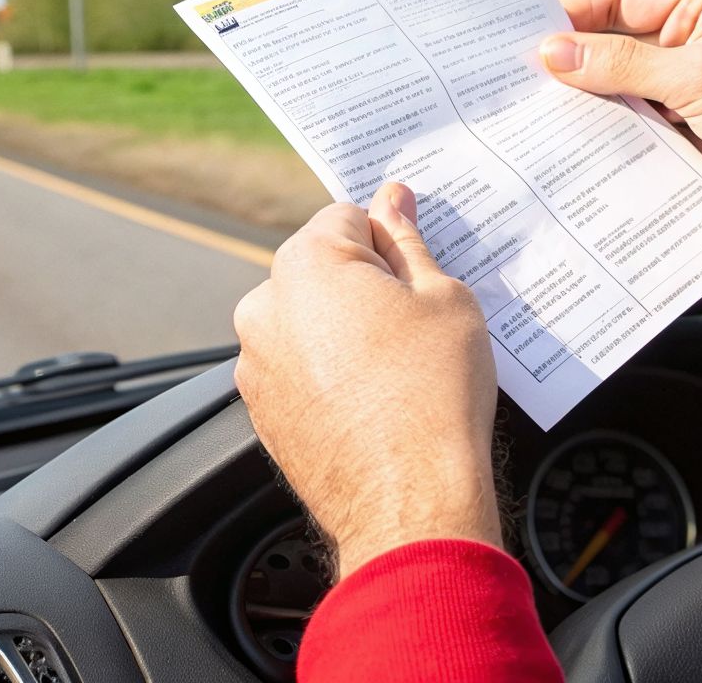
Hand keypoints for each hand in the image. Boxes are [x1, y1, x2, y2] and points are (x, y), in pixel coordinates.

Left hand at [233, 182, 500, 579]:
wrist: (410, 502)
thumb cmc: (434, 397)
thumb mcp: (444, 298)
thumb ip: (409, 241)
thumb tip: (393, 200)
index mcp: (307, 263)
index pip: (348, 217)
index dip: (391, 242)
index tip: (417, 272)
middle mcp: (265, 307)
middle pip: (321, 269)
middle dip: (364, 286)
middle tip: (415, 325)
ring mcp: (256, 363)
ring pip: (308, 321)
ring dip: (344, 331)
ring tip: (397, 371)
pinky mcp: (261, 411)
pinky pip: (298, 368)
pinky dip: (329, 374)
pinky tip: (373, 399)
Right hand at [540, 0, 701, 234]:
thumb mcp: (697, 76)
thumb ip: (624, 65)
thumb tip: (554, 54)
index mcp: (700, 10)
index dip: (575, 11)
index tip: (529, 32)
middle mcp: (689, 45)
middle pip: (614, 46)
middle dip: (572, 62)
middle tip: (517, 78)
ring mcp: (685, 93)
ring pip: (619, 93)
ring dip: (585, 104)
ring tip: (532, 115)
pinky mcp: (684, 136)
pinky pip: (633, 131)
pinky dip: (605, 138)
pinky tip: (571, 146)